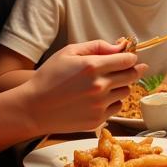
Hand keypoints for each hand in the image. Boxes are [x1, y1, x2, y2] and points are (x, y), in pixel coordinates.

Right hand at [27, 40, 147, 133]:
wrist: (33, 108)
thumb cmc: (48, 78)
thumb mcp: (68, 52)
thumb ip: (97, 46)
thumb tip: (119, 47)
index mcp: (93, 67)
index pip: (127, 60)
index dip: (131, 57)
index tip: (130, 57)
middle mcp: (100, 86)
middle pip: (131, 76)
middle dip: (133, 70)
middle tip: (132, 68)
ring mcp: (100, 105)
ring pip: (125, 92)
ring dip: (120, 86)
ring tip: (105, 84)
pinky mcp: (98, 119)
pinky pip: (116, 107)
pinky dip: (111, 102)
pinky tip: (97, 99)